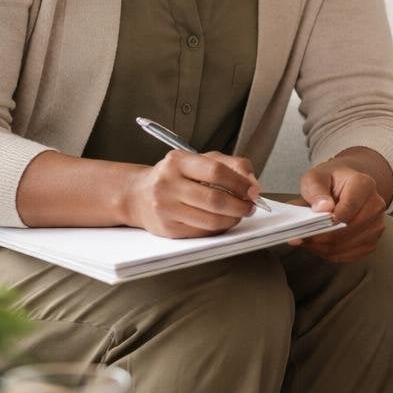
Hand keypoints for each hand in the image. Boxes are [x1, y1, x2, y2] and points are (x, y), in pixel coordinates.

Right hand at [121, 150, 259, 237]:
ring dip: (232, 219)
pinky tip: (222, 221)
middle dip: (240, 206)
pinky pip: (202, 232)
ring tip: (238, 214)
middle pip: (215, 200)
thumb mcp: (201, 160)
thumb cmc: (176, 176)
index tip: (253, 191)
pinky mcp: (167, 228)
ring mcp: (165, 208)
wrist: (138, 195)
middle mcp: (167, 184)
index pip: (216, 172)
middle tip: (250, 207)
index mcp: (178, 161)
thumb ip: (231, 165)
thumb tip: (252, 184)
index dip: (240, 183)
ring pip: (210, 220)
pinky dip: (218, 228)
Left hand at [288, 157, 387, 261]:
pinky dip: (333, 254)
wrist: (344, 187)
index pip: (348, 208)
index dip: (329, 222)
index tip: (310, 228)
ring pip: (348, 245)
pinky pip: (351, 255)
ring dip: (325, 248)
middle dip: (323, 237)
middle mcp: (376, 204)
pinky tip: (322, 246)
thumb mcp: (315, 178)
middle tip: (302, 238)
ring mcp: (377, 224)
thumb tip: (323, 208)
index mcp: (363, 184)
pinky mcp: (373, 240)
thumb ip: (316, 191)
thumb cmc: (329, 183)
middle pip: (348, 229)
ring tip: (310, 241)